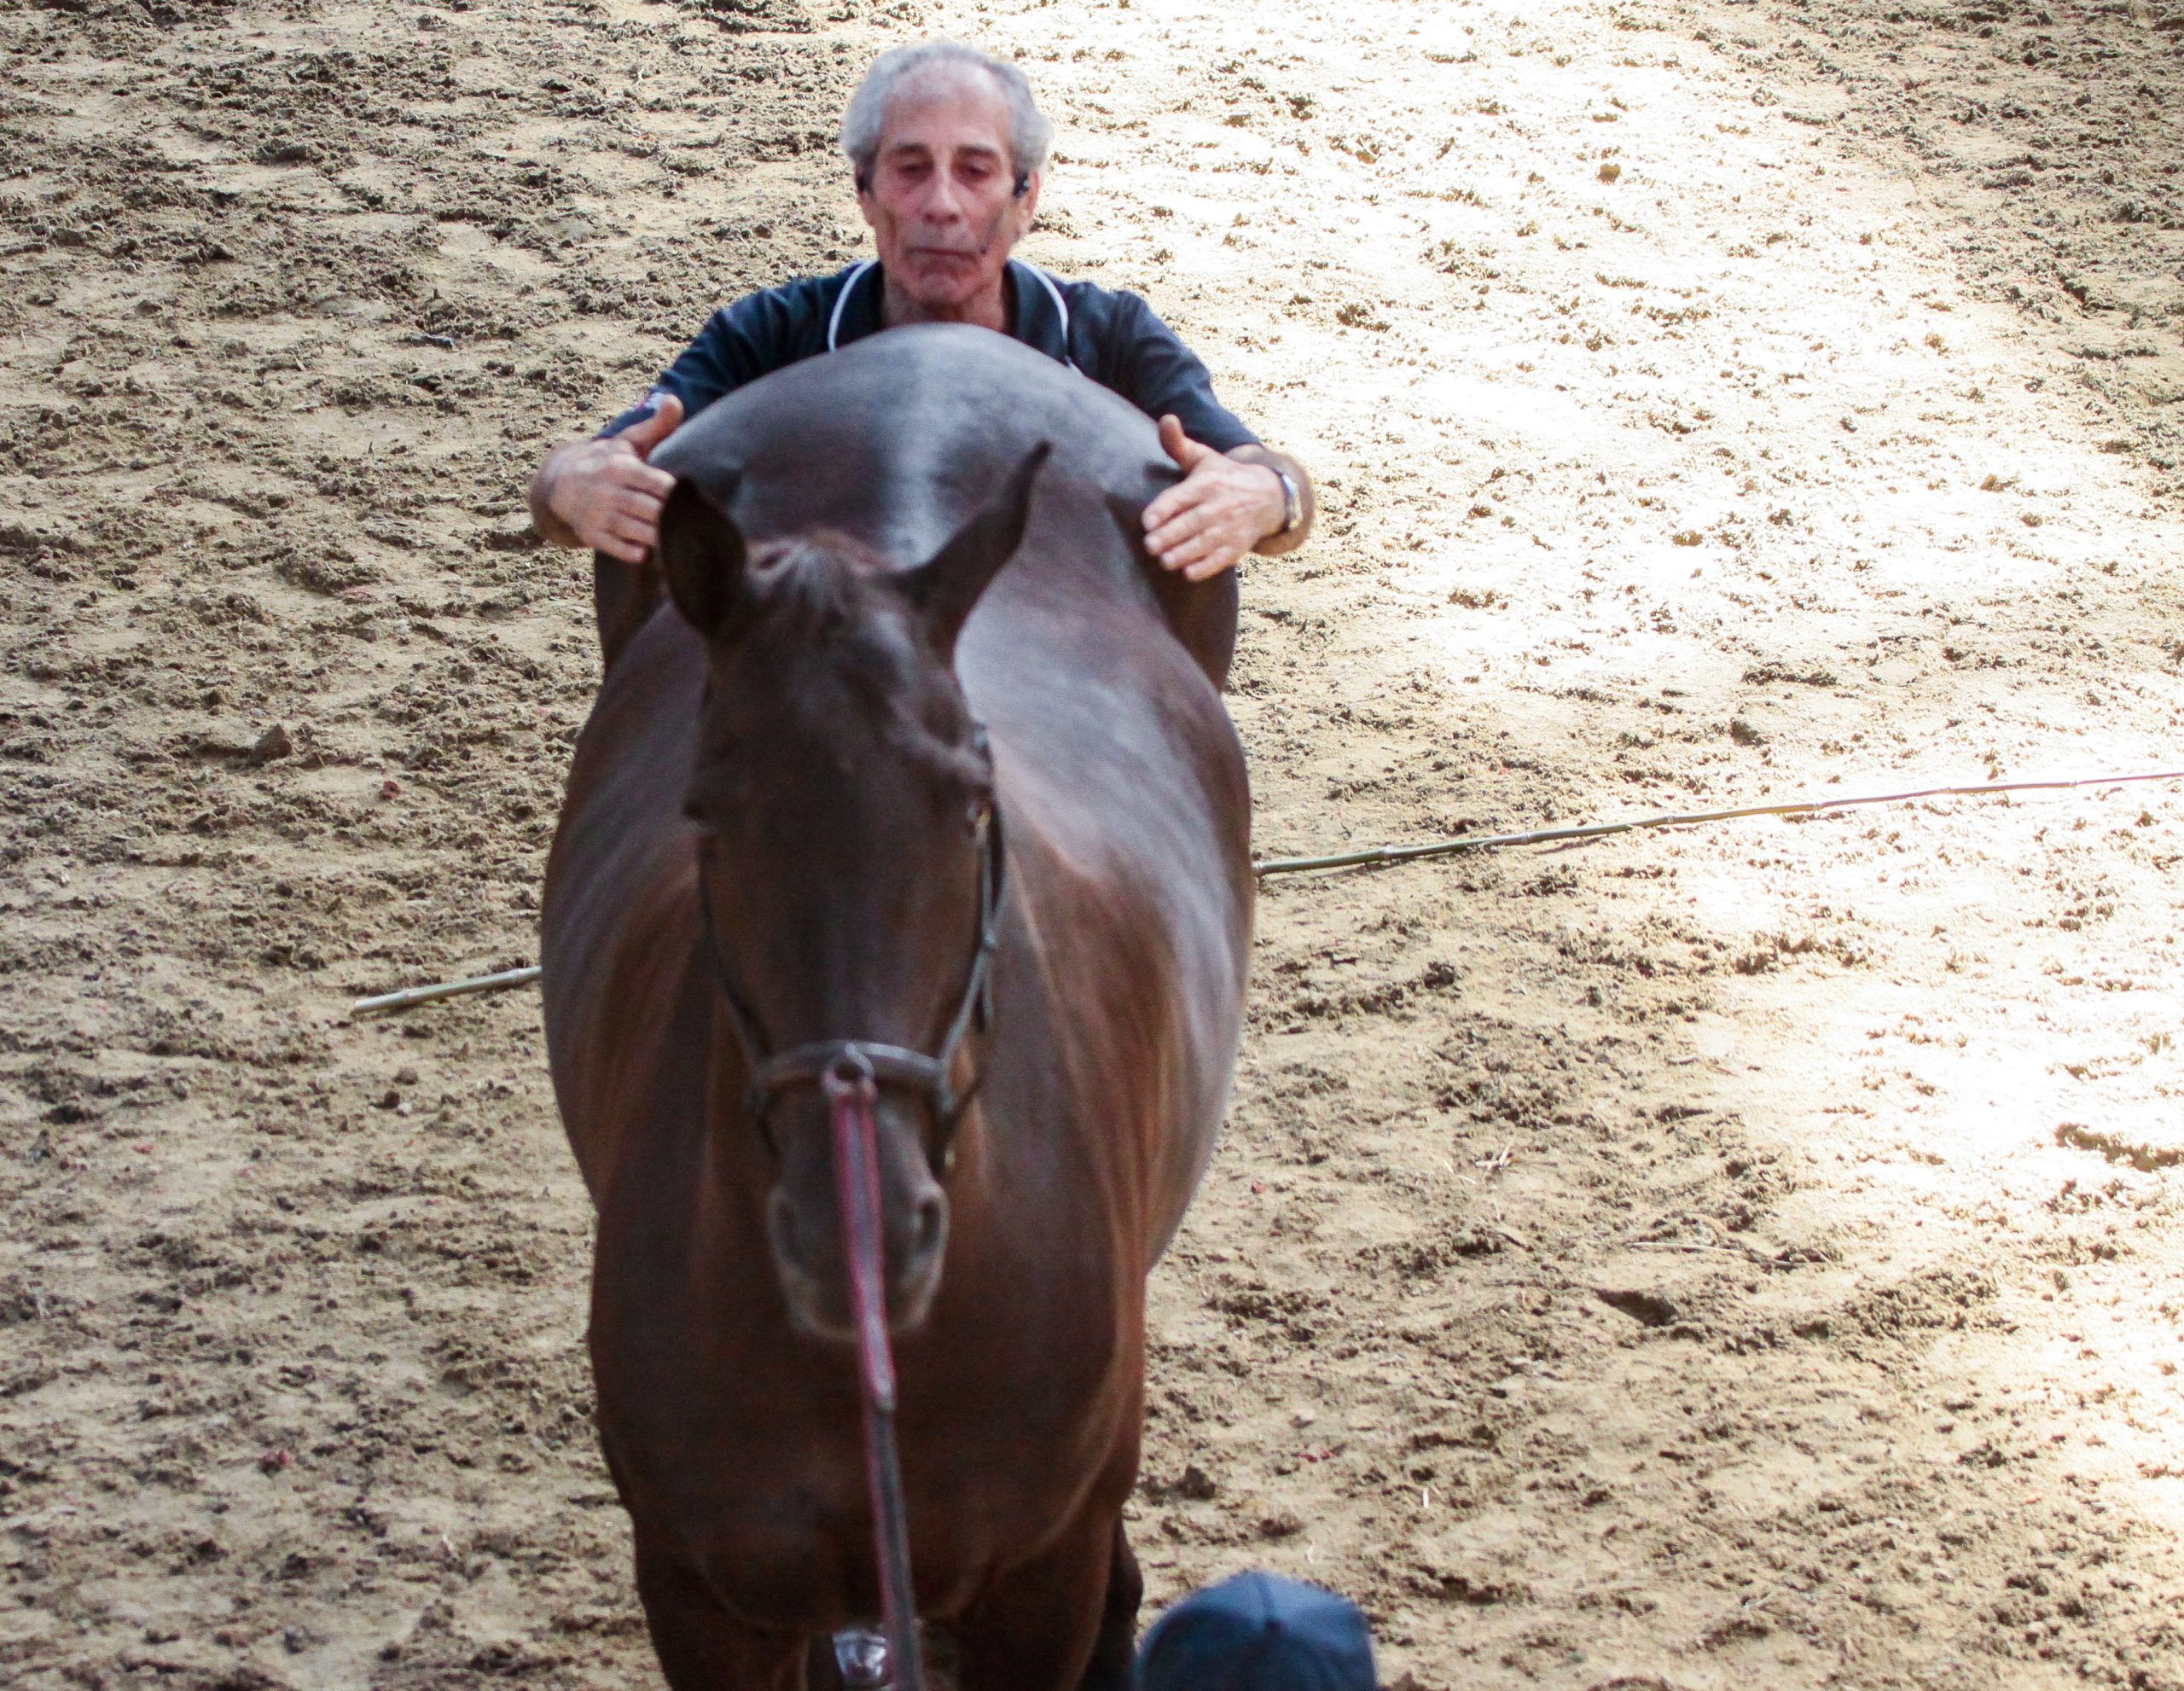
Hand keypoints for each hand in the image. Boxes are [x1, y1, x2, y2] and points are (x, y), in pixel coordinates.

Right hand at [533, 394, 683, 564]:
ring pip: (638, 532)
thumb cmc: (608, 461)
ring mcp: (599, 515)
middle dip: (675, 520)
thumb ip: (657, 425)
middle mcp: (609, 492)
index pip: (660, 485)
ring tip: (684, 542)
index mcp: (621, 467)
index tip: (697, 500)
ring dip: (661, 539)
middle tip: (699, 527)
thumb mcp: (629, 441)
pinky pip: (618, 549)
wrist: (560, 482)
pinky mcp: (592, 535)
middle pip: (653, 511)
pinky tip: (650, 551)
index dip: (680, 495)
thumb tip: (674, 399)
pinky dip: (636, 552)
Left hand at [1142, 414, 1287, 581]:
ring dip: (1184, 554)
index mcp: (1208, 482)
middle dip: (1170, 535)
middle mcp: (1220, 505)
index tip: (1147, 521)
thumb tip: (1166, 419)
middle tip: (1150, 545)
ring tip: (1165, 561)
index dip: (1164, 509)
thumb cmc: (1224, 476)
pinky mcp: (1238, 546)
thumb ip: (1178, 444)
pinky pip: (1221, 560)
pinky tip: (1188, 573)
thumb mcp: (1203, 458)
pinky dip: (1205, 568)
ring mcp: (1231, 527)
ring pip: (1205, 543)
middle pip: (1192, 522)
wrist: (1268, 496)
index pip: (1183, 496)